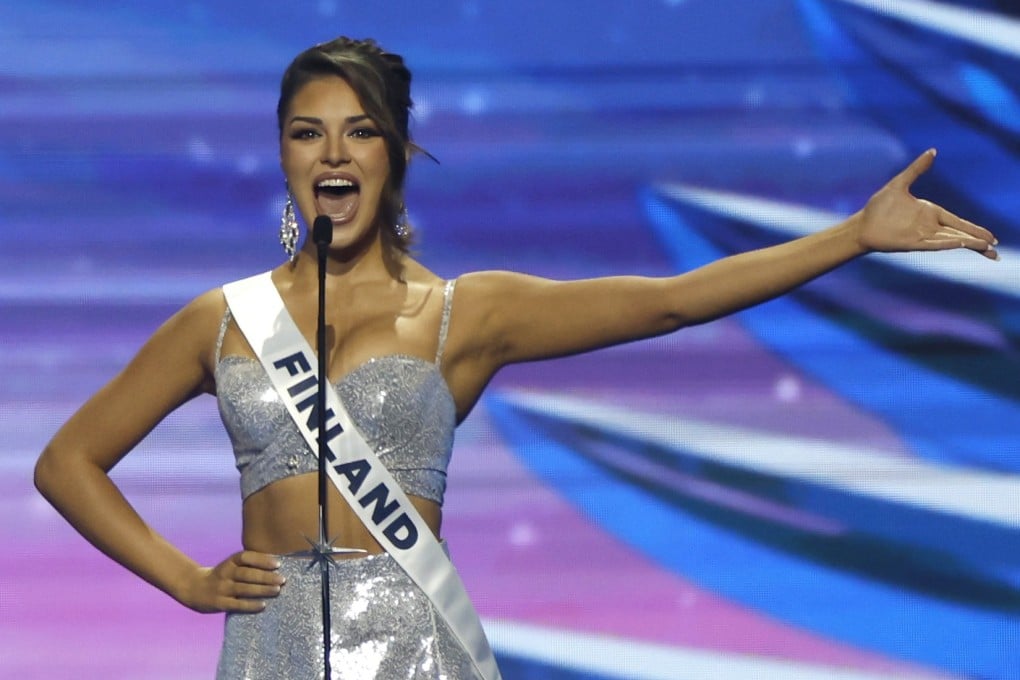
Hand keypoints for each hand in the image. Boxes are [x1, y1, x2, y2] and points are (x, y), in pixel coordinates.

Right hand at [180, 550, 285, 613]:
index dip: (262, 559)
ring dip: (262, 590)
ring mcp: (221, 589)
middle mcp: (225, 573)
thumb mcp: (231, 565)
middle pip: (247, 574)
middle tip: (283, 579)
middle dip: (266, 577)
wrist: (193, 588)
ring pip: (244, 589)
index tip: (278, 563)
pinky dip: (250, 605)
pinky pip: (237, 604)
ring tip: (277, 590)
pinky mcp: (219, 603)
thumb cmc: (222, 576)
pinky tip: (263, 605)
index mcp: (229, 562)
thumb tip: (277, 567)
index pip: (246, 557)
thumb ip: (248, 565)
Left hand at [856, 149, 998, 259]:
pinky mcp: (912, 243)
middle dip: (978, 241)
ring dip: (969, 244)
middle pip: (959, 234)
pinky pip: (934, 243)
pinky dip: (948, 242)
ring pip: (951, 241)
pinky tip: (961, 243)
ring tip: (988, 250)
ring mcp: (921, 235)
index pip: (958, 221)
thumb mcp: (900, 183)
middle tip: (996, 250)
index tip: (990, 237)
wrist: (861, 224)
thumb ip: (917, 169)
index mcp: (930, 212)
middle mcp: (929, 226)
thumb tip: (932, 151)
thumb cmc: (879, 207)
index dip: (974, 229)